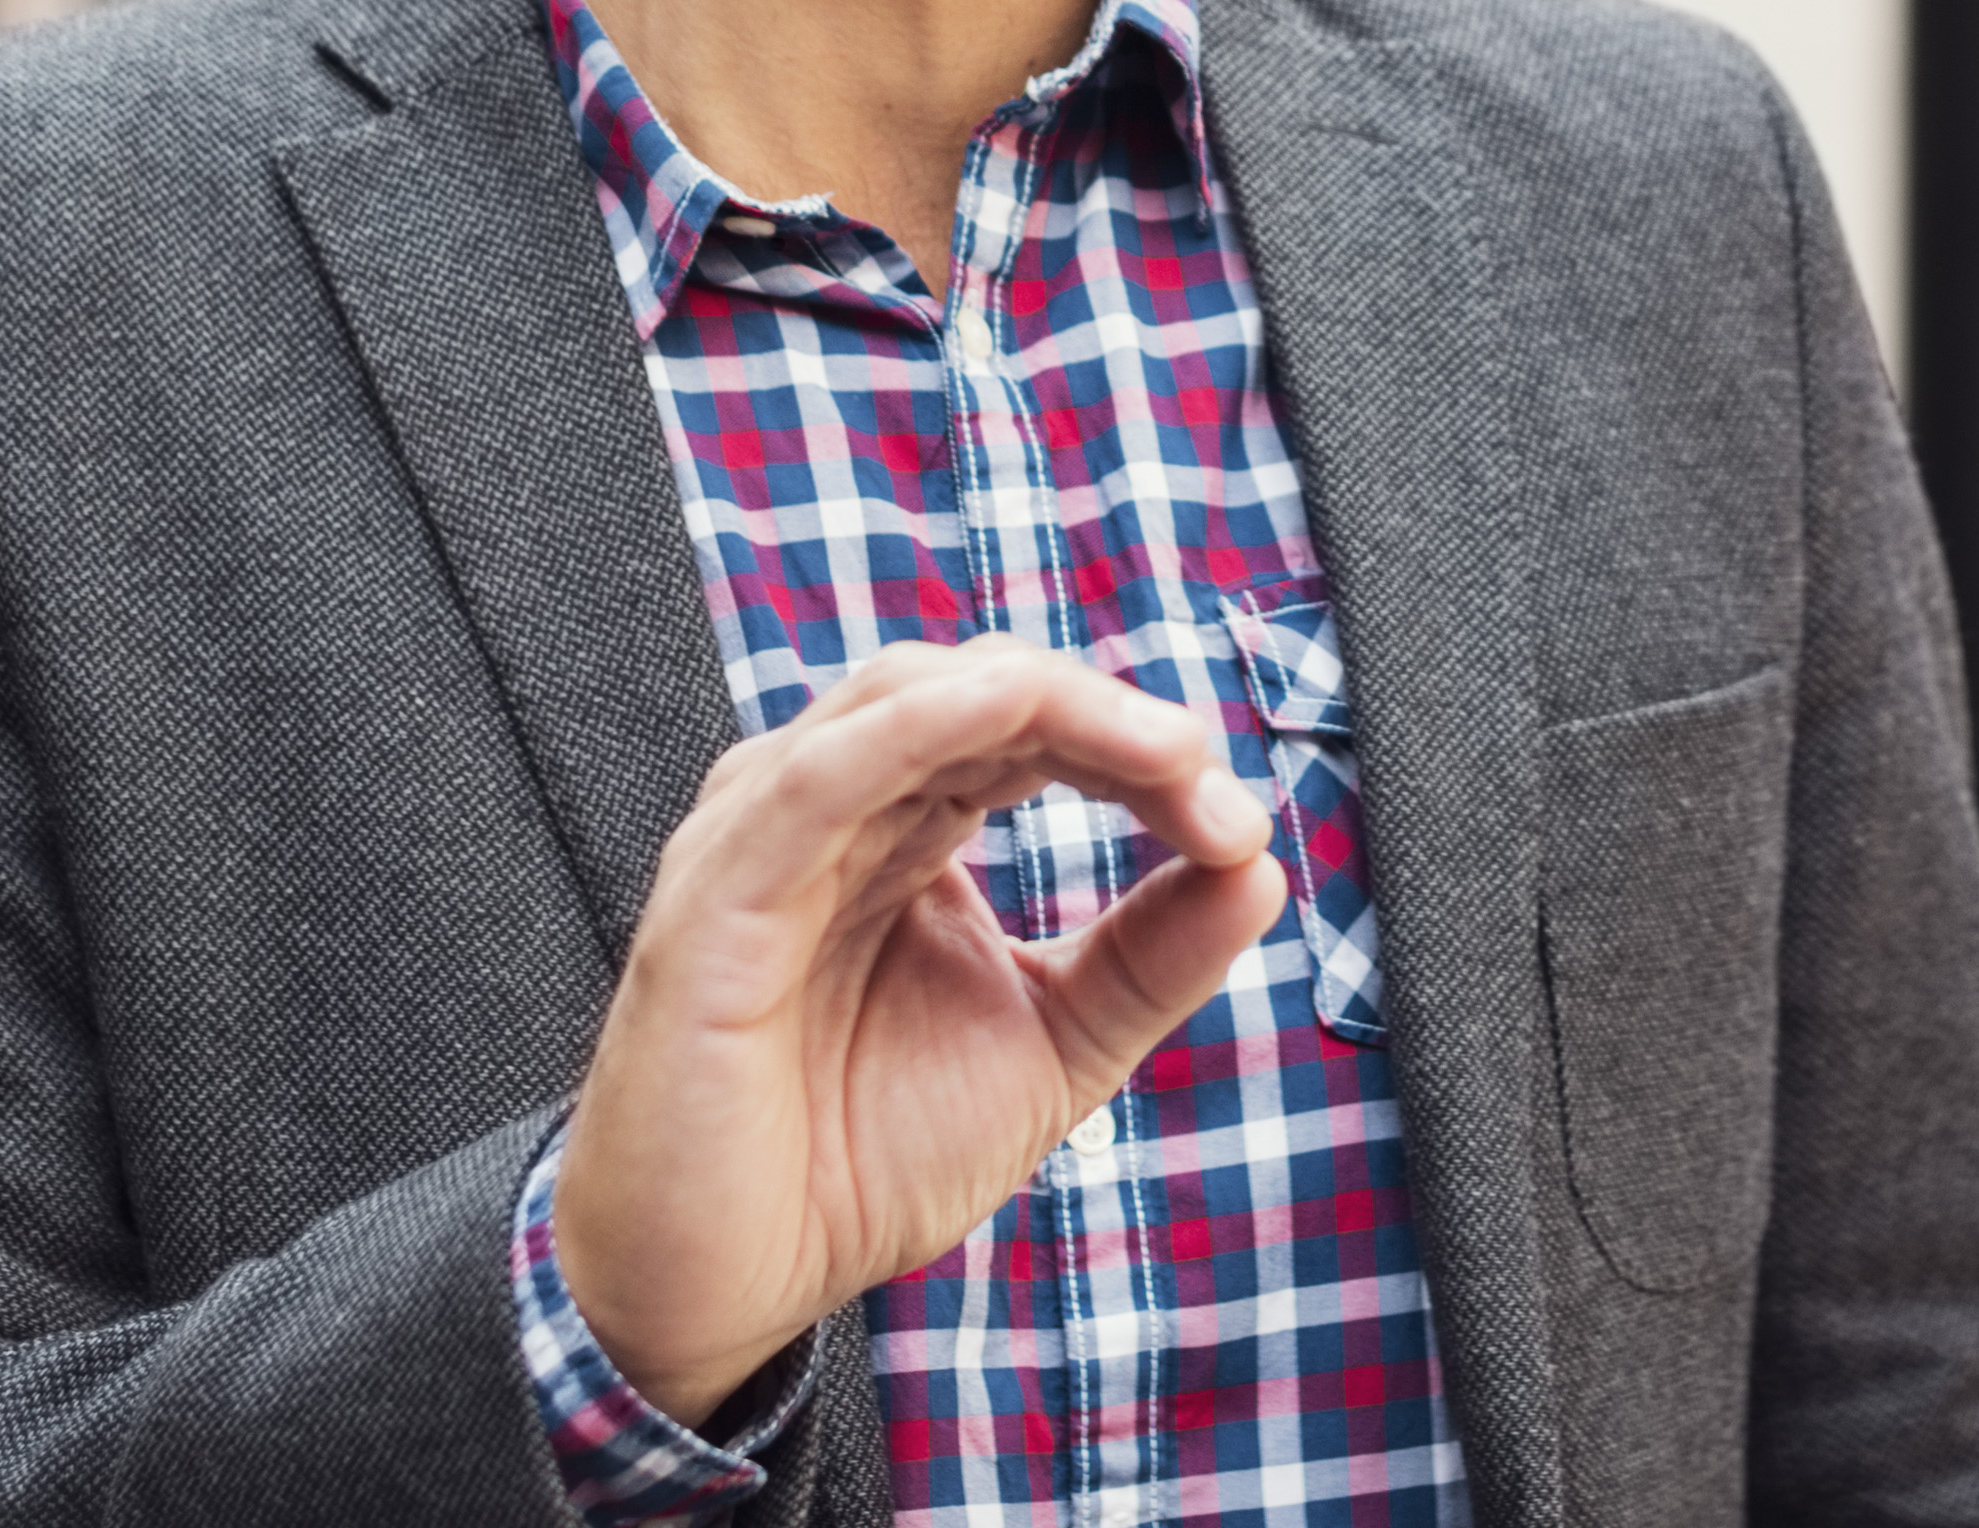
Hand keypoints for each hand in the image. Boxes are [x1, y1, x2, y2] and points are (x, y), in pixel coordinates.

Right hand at [552, 636, 1279, 1427]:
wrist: (730, 1287)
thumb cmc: (859, 1161)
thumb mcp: (1053, 1049)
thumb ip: (1149, 958)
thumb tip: (1261, 866)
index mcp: (910, 829)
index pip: (1036, 731)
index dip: (1144, 754)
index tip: (1237, 829)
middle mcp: (837, 810)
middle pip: (984, 691)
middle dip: (1113, 722)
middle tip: (1207, 781)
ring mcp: (767, 839)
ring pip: (906, 700)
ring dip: (1048, 705)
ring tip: (1159, 747)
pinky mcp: (716, 897)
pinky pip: (814, 779)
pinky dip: (913, 727)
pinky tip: (1003, 703)